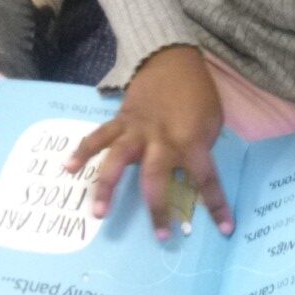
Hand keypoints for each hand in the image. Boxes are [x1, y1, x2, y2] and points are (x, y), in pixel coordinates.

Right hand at [66, 46, 233, 238]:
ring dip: (106, 187)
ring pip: (117, 160)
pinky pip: (98, 137)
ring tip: (97, 213)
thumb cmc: (198, 94)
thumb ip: (200, 149)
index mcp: (191, 141)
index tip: (226, 229)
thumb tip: (189, 176)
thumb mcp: (212, 122)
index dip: (217, 205)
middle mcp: (161, 140)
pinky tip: (68, 168)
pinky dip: (81, 151)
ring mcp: (137, 131)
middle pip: (156, 178)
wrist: (172, 59)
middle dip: (157, 209)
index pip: (207, 179)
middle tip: (160, 236)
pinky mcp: (120, 121)